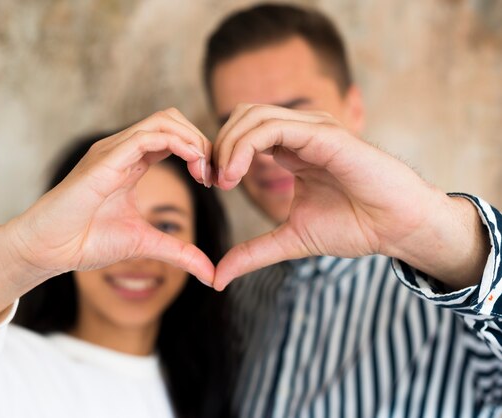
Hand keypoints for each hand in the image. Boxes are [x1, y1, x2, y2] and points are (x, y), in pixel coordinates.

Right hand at [0, 109, 214, 321]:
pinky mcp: (106, 157)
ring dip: (194, 140)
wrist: (48, 249)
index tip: (214, 181)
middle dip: (201, 141)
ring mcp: (113, 150)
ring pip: (164, 120)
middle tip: (214, 174)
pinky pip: (150, 136)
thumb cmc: (85, 242)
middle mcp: (122, 150)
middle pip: (172, 120)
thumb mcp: (146, 244)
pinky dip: (180, 144)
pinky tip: (194, 166)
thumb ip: (179, 253)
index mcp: (130, 163)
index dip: (200, 152)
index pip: (172, 138)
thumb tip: (211, 275)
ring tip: (206, 171)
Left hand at [211, 104, 487, 289]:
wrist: (398, 227)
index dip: (219, 154)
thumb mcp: (290, 240)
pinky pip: (274, 127)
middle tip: (210, 181)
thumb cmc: (355, 226)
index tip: (209, 184)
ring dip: (228, 145)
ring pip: (253, 116)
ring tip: (222, 181)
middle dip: (218, 145)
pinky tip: (236, 175)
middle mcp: (300, 132)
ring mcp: (313, 129)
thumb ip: (253, 252)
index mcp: (292, 149)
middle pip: (242, 116)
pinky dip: (246, 146)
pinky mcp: (325, 134)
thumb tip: (217, 278)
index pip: (242, 132)